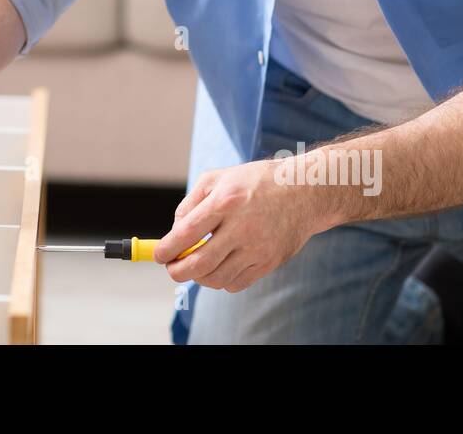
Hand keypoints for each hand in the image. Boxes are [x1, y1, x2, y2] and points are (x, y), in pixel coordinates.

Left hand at [153, 158, 325, 291]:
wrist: (304, 192)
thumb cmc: (255, 182)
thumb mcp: (219, 178)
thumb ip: (191, 202)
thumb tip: (174, 231)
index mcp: (226, 202)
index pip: (186, 234)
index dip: (166, 249)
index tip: (158, 255)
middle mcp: (242, 227)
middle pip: (199, 264)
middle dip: (177, 271)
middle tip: (171, 268)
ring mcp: (258, 248)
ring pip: (216, 278)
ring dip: (199, 277)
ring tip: (195, 265)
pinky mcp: (269, 263)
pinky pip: (236, 284)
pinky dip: (221, 281)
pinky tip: (219, 267)